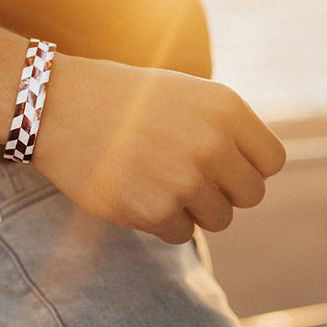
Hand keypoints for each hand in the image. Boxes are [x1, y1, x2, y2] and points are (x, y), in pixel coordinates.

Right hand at [32, 53, 285, 242]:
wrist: (55, 106)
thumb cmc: (118, 98)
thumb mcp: (183, 92)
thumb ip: (223, 127)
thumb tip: (254, 173)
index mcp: (225, 108)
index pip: (271, 162)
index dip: (246, 166)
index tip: (220, 164)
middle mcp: (212, 143)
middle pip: (249, 195)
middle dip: (221, 191)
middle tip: (185, 176)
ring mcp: (184, 180)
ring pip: (218, 219)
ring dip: (192, 208)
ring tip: (156, 181)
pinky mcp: (153, 211)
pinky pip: (180, 234)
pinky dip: (160, 221)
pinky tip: (133, 191)